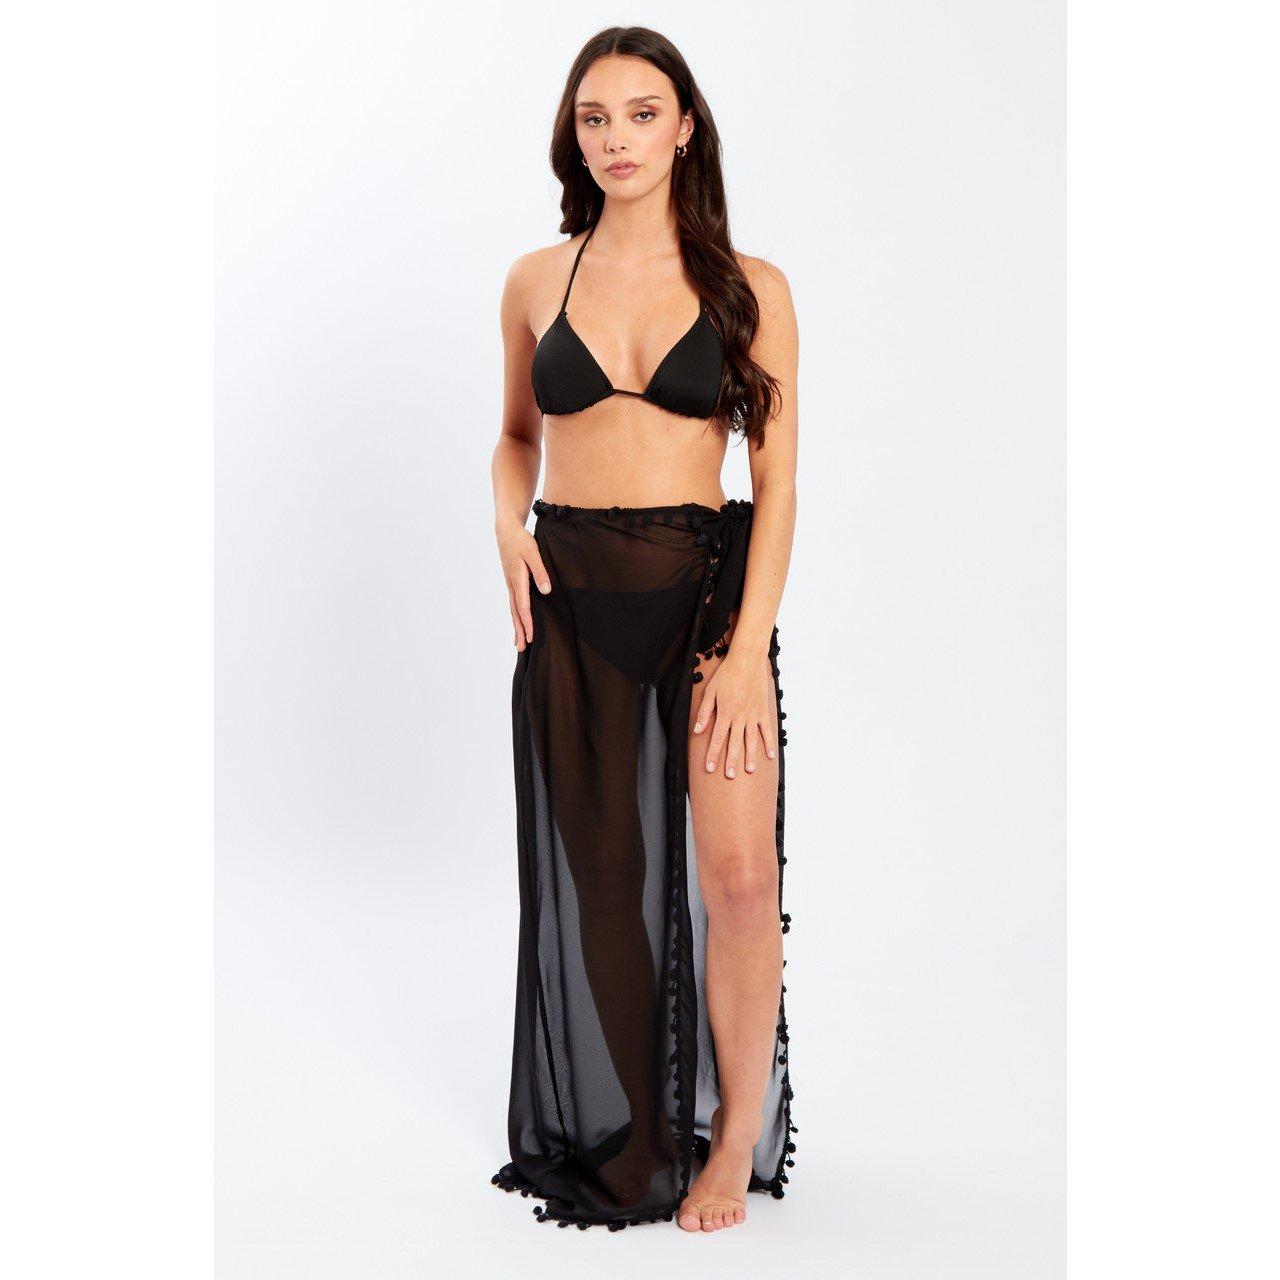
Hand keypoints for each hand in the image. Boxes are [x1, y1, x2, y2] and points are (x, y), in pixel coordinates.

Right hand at [497, 517, 550, 649]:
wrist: (506, 531)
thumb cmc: (521, 541)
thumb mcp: (533, 553)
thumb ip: (540, 571)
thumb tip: (546, 591)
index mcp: (517, 579)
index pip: (523, 606)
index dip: (528, 622)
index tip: (531, 637)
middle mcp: (512, 585)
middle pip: (515, 613)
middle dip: (519, 631)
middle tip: (521, 649)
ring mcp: (510, 584)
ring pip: (513, 610)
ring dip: (516, 626)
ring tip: (518, 643)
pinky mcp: (511, 582)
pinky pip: (513, 603)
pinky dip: (515, 616)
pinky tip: (518, 622)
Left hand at [692, 650, 777, 777]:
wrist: (747, 661)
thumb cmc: (726, 674)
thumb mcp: (710, 691)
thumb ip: (704, 712)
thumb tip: (697, 730)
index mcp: (724, 713)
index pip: (717, 738)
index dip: (713, 755)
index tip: (710, 768)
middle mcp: (739, 717)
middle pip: (734, 743)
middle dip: (731, 761)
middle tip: (730, 776)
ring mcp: (752, 715)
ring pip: (750, 740)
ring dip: (749, 756)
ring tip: (749, 770)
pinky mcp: (763, 711)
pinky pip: (766, 730)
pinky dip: (768, 743)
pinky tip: (769, 756)